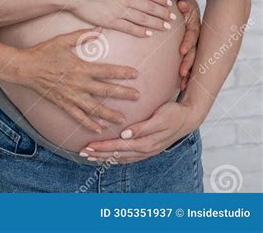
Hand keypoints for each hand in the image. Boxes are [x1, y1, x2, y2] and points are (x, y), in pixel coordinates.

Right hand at [20, 27, 140, 132]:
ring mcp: (71, 96)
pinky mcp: (63, 104)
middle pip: (105, 91)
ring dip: (109, 114)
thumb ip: (82, 35)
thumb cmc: (44, 52)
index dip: (122, 72)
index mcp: (80, 67)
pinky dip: (89, 123)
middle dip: (123, 94)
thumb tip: (100, 29)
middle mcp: (78, 83)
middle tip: (138, 96)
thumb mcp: (62, 40)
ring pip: (94, 108)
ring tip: (122, 119)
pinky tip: (99, 128)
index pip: (107, 71)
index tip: (136, 74)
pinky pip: (78, 116)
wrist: (25, 68)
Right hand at [65, 0, 172, 36]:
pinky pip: (129, 28)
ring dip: (156, 23)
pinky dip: (140, 31)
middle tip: (172, 19)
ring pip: (142, 19)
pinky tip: (148, 34)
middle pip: (149, 7)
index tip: (169, 4)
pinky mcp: (110, 21)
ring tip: (165, 28)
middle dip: (162, 13)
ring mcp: (119, 12)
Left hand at [78, 100, 199, 163]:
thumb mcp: (159, 118)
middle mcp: (145, 149)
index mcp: (146, 142)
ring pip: (122, 157)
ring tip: (90, 156)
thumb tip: (125, 135)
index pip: (118, 147)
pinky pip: (129, 157)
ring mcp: (147, 151)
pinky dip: (116, 158)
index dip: (102, 147)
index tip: (88, 146)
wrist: (188, 118)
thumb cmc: (173, 114)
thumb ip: (142, 128)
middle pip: (117, 154)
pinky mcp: (148, 148)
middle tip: (82, 152)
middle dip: (99, 154)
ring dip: (105, 157)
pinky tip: (109, 157)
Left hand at [177, 0, 200, 89]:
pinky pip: (189, 63)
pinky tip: (182, 85)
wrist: (184, 6)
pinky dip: (187, 74)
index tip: (181, 50)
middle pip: (194, 52)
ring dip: (188, 72)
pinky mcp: (189, 50)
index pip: (192, 35)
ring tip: (183, 85)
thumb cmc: (183, 5)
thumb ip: (185, 5)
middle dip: (188, 63)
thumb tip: (181, 4)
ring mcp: (194, 46)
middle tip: (182, 74)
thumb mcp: (185, 3)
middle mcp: (196, 38)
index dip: (187, 42)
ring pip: (193, 61)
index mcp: (194, 26)